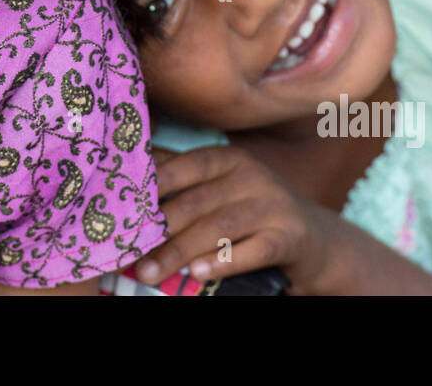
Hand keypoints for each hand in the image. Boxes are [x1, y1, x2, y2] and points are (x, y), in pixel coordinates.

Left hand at [138, 145, 334, 290]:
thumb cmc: (250, 209)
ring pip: (219, 227)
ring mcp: (273, 204)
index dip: (151, 184)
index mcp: (227, 159)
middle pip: (196, 202)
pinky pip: (254, 249)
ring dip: (180, 251)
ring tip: (149, 272)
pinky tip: (198, 273)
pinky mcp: (289, 236)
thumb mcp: (219, 186)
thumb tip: (124, 168)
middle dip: (158, 230)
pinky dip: (224, 261)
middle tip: (126, 252)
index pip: (184, 166)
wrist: (312, 236)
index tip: (119, 206)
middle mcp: (251, 175)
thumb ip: (178, 175)